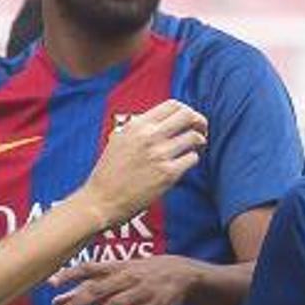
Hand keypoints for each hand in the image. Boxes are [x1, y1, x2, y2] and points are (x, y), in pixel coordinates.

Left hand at [49, 252, 204, 304]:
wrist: (183, 272)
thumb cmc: (144, 273)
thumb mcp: (121, 270)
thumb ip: (92, 282)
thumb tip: (59, 294)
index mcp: (117, 267)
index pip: (89, 268)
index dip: (70, 275)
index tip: (51, 285)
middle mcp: (127, 277)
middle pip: (98, 289)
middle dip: (78, 302)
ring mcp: (142, 291)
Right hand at [81, 100, 205, 226]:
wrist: (102, 199)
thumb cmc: (109, 172)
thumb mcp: (119, 139)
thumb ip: (140, 128)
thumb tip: (163, 121)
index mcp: (137, 125)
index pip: (173, 105)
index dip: (186, 110)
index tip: (189, 119)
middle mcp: (150, 136)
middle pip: (188, 116)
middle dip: (200, 121)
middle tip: (201, 130)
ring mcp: (160, 154)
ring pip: (194, 137)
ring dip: (199, 141)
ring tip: (196, 147)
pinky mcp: (168, 174)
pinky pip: (192, 159)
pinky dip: (192, 159)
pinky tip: (184, 163)